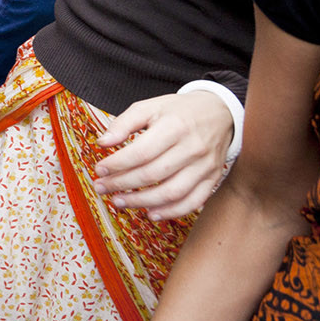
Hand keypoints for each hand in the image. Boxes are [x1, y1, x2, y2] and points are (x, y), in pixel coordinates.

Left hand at [92, 90, 235, 220]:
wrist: (219, 112)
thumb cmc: (178, 111)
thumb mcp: (150, 107)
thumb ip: (124, 123)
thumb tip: (102, 143)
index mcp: (175, 126)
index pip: (141, 152)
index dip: (117, 164)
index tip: (99, 170)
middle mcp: (192, 148)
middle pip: (153, 174)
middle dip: (122, 184)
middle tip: (101, 188)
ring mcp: (205, 166)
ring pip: (172, 192)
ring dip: (142, 202)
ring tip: (118, 201)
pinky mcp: (213, 178)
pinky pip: (193, 202)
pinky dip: (171, 212)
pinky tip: (151, 213)